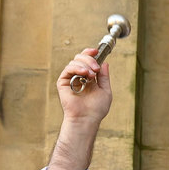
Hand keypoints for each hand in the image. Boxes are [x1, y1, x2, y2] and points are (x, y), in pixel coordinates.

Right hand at [50, 49, 111, 169]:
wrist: (87, 118)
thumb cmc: (96, 108)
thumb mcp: (105, 90)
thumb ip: (104, 76)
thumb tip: (105, 63)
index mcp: (88, 77)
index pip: (87, 60)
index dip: (91, 53)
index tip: (96, 51)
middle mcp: (79, 76)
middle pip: (80, 57)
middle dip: (89, 59)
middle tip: (96, 68)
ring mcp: (70, 78)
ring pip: (75, 61)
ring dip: (85, 65)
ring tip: (91, 75)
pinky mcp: (63, 82)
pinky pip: (68, 69)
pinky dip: (77, 68)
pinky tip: (84, 74)